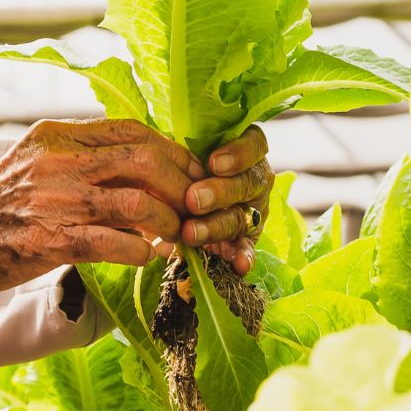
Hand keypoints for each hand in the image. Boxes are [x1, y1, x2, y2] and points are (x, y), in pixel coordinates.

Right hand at [0, 119, 206, 306]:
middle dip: (184, 187)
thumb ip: (81, 157)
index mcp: (56, 135)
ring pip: (138, 202)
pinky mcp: (46, 240)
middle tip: (197, 210)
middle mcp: (57, 160)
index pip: (135, 132)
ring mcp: (51, 199)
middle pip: (147, 161)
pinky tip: (146, 257)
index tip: (193, 176)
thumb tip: (138, 164)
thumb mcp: (34, 161)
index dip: (175, 154)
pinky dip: (140, 250)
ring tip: (177, 238)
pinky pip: (113, 243)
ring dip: (169, 224)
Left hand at [182, 126, 273, 274]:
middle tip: (193, 199)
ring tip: (190, 233)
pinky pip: (247, 247)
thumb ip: (180, 155)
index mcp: (245, 152)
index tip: (214, 163)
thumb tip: (156, 157)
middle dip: (220, 192)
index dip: (238, 154)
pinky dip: (243, 256)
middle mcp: (253, 181)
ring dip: (216, 225)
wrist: (175, 201)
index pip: (254, 145)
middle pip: (247, 184)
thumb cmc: (178, 168)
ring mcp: (251, 211)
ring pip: (241, 216)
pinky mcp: (245, 239)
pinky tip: (239, 265)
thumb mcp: (182, 156)